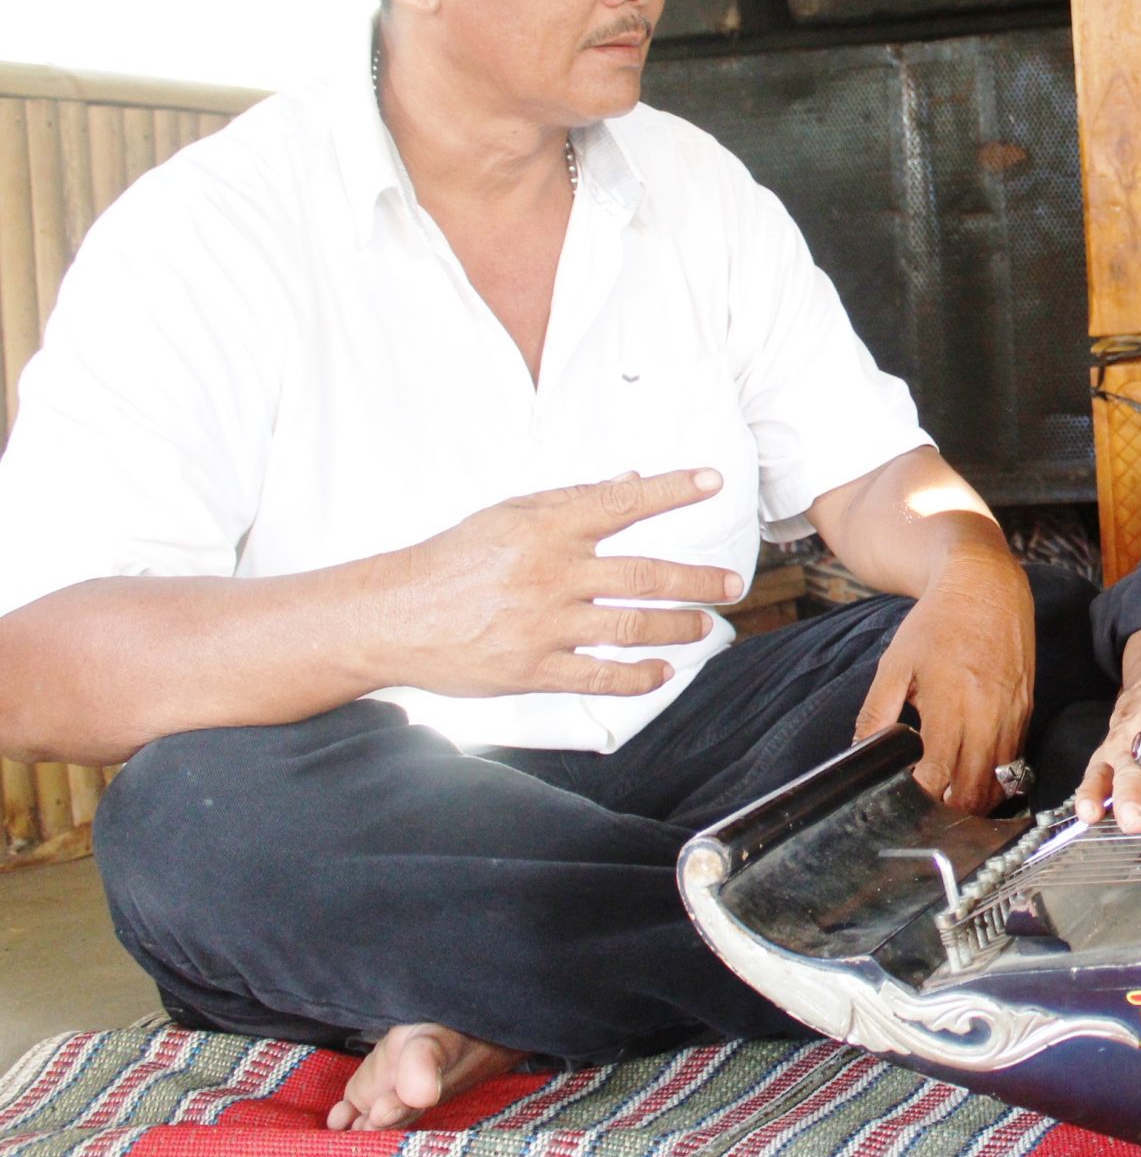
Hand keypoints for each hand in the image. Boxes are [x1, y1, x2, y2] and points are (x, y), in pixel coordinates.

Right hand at [382, 469, 740, 698]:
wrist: (392, 615)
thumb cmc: (453, 559)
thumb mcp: (510, 514)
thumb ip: (573, 499)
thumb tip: (630, 478)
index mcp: (546, 528)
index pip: (623, 502)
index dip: (673, 490)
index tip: (713, 481)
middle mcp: (551, 573)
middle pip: (644, 575)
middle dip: (696, 580)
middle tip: (731, 583)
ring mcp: (544, 624)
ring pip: (631, 626)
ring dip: (678, 627)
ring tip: (706, 627)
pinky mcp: (532, 669)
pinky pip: (599, 678)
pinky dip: (637, 677)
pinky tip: (663, 672)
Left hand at [854, 550, 1032, 814]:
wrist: (987, 586)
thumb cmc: (937, 623)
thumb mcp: (895, 664)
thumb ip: (876, 713)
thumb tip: (860, 752)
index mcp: (949, 706)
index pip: (937, 777)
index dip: (918, 796)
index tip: (902, 796)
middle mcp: (987, 717)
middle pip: (973, 792)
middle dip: (948, 810)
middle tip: (926, 808)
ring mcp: (1012, 716)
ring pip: (1000, 783)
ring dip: (975, 799)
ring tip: (950, 797)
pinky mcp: (1026, 711)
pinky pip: (1015, 761)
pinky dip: (996, 776)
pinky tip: (974, 772)